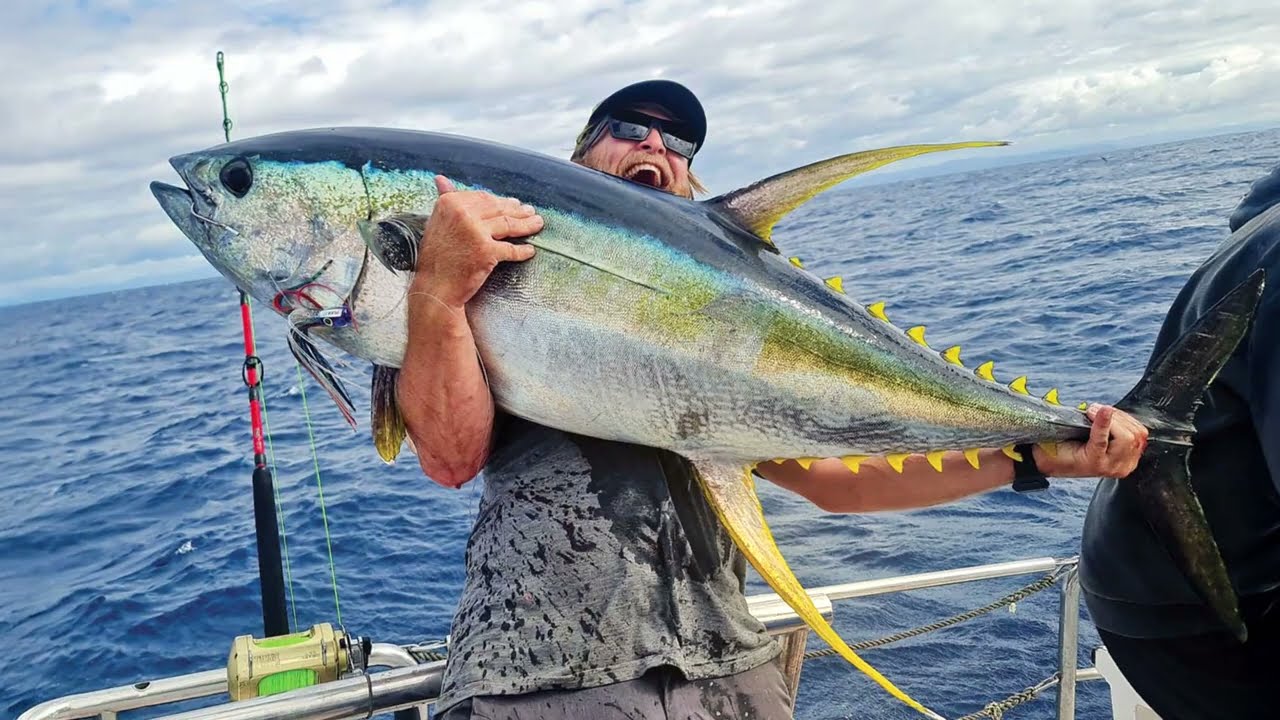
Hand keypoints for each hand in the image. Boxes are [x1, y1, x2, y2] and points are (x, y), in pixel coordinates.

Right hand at [414, 175, 541, 307]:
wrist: (435, 287)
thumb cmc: (436, 257)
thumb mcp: (437, 222)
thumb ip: (445, 199)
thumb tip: (441, 178)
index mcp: (450, 203)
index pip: (483, 197)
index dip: (500, 201)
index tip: (513, 203)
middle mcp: (462, 213)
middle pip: (498, 208)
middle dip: (518, 210)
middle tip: (531, 212)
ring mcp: (475, 232)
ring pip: (509, 224)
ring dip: (527, 224)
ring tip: (538, 224)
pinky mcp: (486, 251)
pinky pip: (511, 249)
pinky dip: (523, 251)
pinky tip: (530, 251)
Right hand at [1034, 404, 1148, 478]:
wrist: (1056, 463)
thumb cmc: (1053, 450)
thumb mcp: (1055, 438)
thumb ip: (1067, 424)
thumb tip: (1088, 409)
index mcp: (1092, 464)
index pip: (1102, 442)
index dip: (1102, 423)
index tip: (1100, 408)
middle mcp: (1112, 467)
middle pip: (1127, 437)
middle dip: (1113, 418)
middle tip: (1093, 409)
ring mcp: (1124, 463)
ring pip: (1136, 434)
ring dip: (1120, 418)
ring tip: (1101, 413)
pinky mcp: (1131, 457)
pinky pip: (1139, 435)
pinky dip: (1127, 422)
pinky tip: (1112, 418)